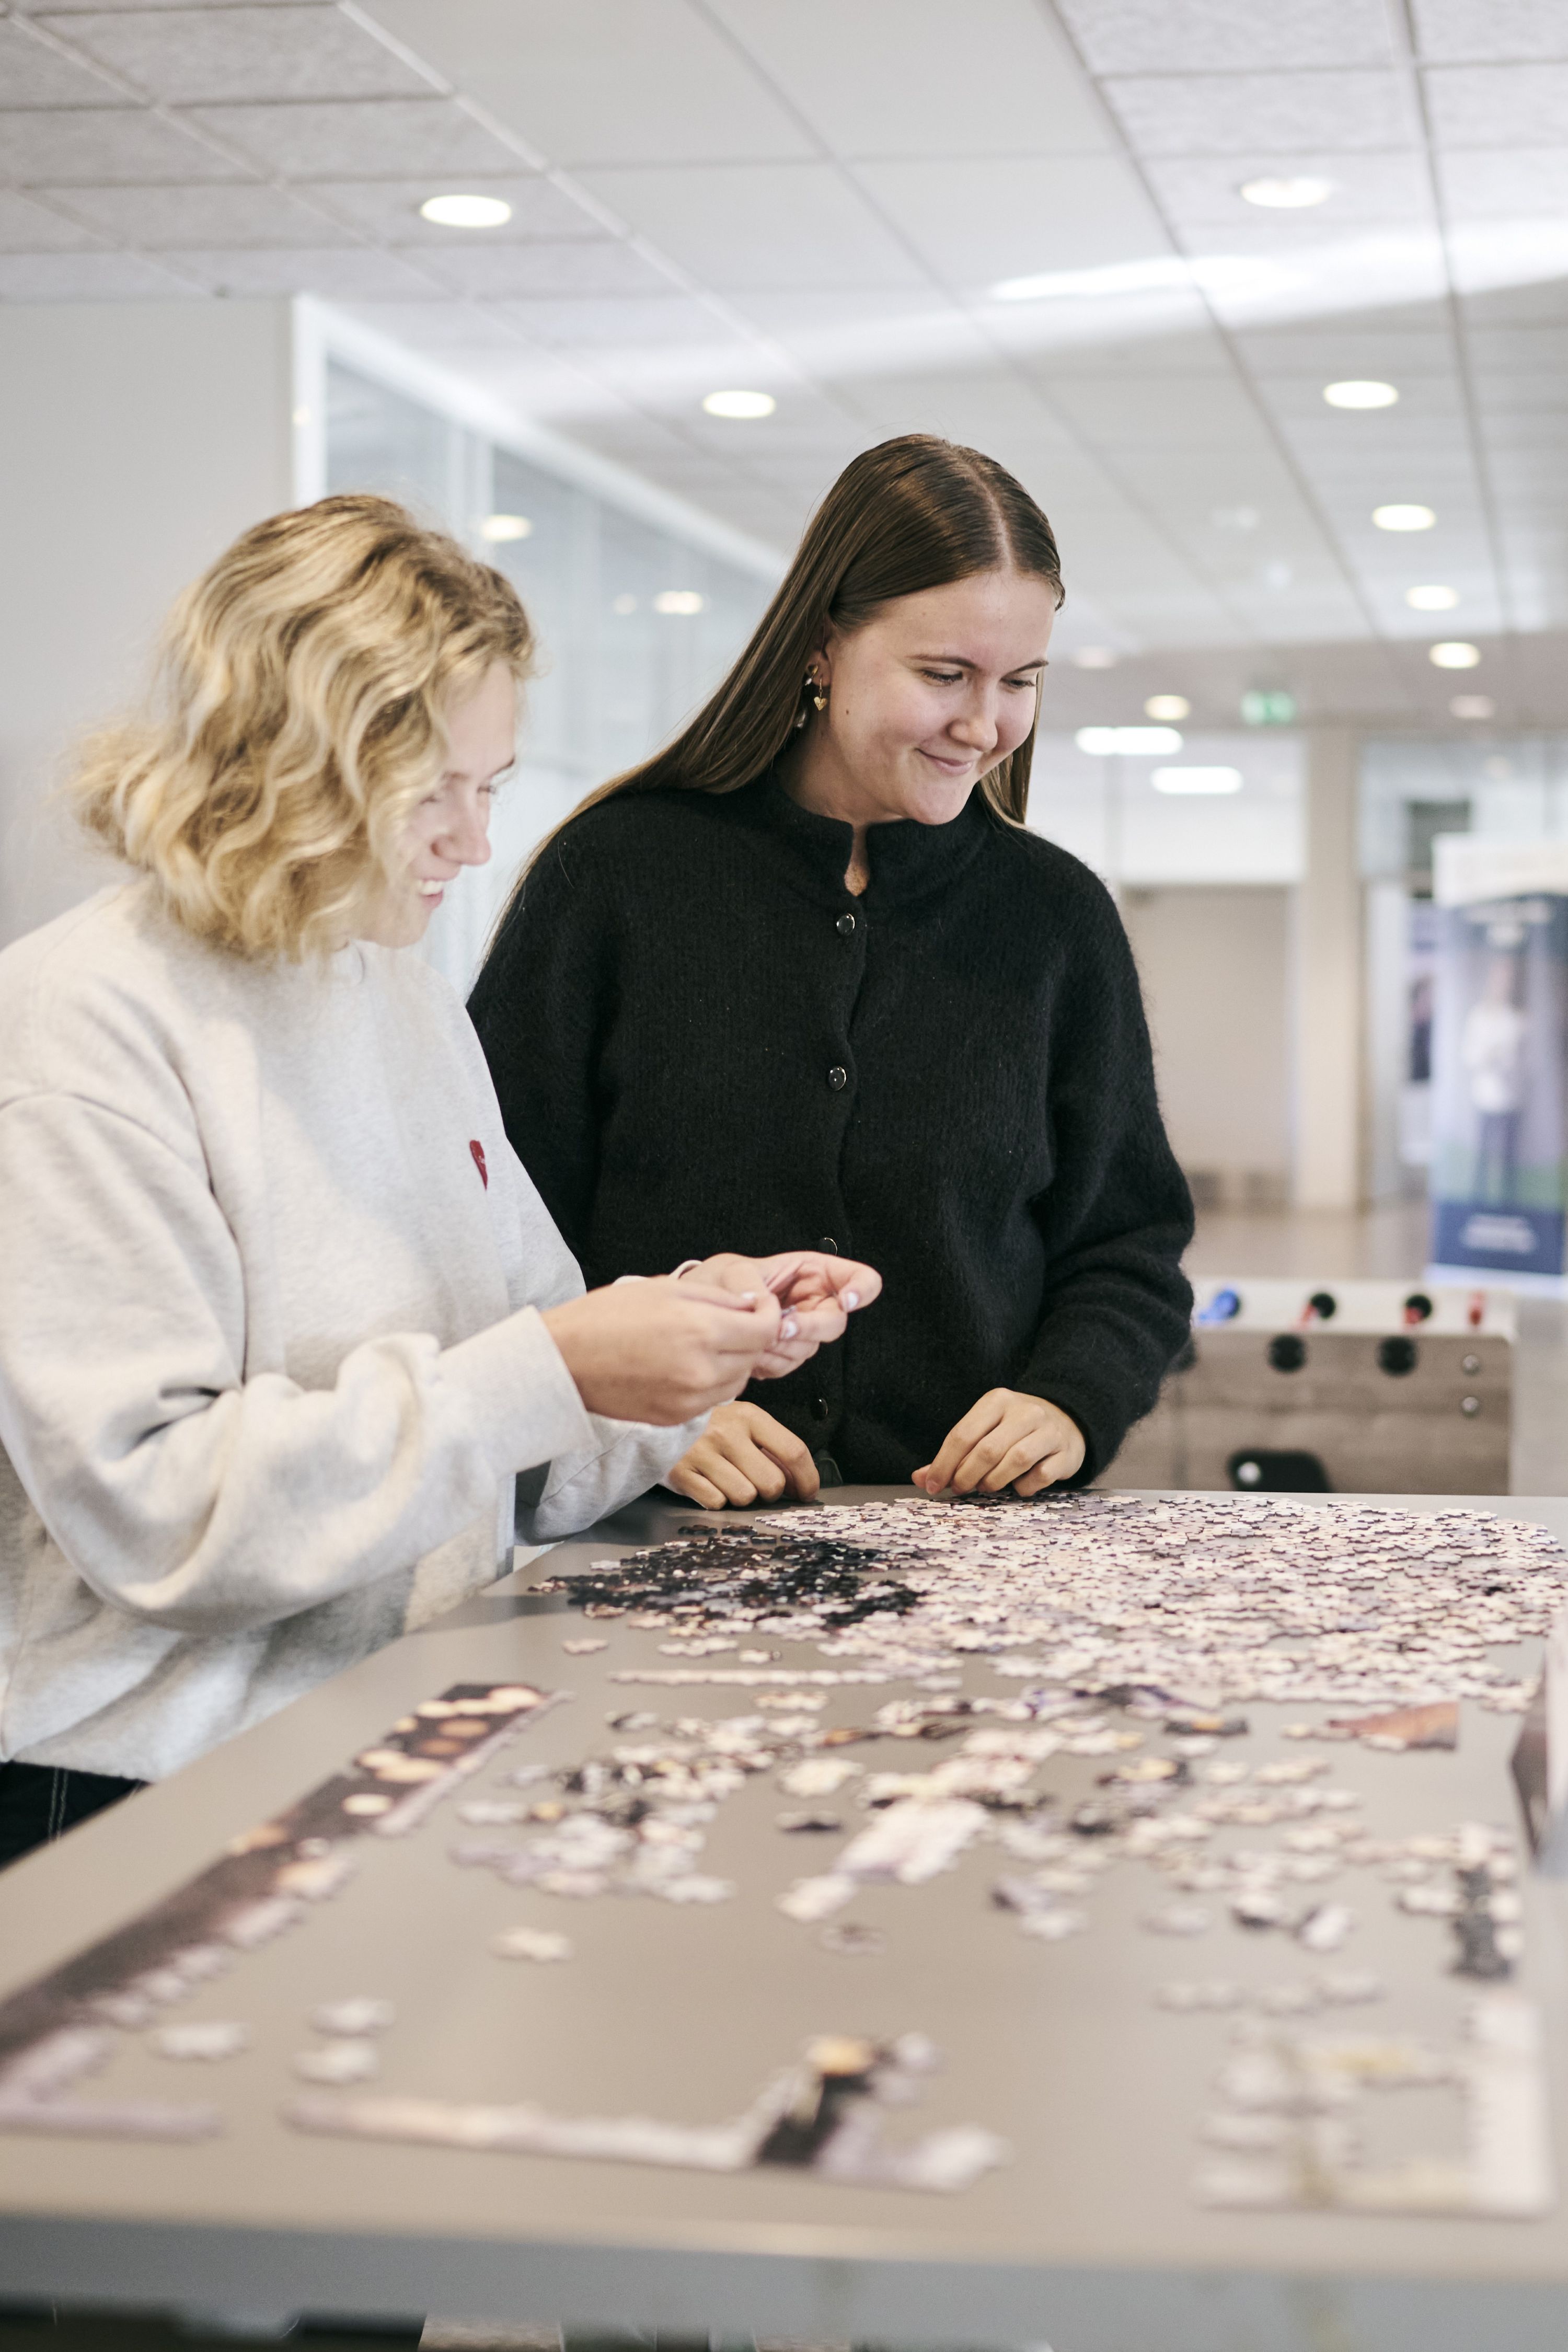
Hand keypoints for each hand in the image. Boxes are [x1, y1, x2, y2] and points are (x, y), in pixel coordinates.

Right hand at [541, 1277, 781, 1424]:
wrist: (562, 1360)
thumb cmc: (604, 1317)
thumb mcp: (666, 1288)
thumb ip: (718, 1298)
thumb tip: (753, 1305)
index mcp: (700, 1330)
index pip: (765, 1328)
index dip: (768, 1313)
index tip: (758, 1306)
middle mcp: (700, 1370)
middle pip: (754, 1356)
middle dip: (749, 1337)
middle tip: (726, 1321)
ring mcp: (689, 1399)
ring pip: (738, 1382)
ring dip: (732, 1362)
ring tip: (701, 1344)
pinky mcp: (676, 1418)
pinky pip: (712, 1400)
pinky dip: (709, 1383)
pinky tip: (683, 1366)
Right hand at [665, 1401, 820, 1509]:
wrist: (657, 1420)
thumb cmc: (709, 1424)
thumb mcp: (742, 1421)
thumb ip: (771, 1445)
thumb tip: (799, 1482)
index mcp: (749, 1416)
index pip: (793, 1451)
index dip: (808, 1478)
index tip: (807, 1493)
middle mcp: (726, 1433)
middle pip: (772, 1483)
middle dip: (771, 1492)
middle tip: (759, 1485)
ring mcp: (702, 1454)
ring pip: (744, 1497)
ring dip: (741, 1495)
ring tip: (728, 1479)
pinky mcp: (681, 1474)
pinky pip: (716, 1503)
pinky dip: (717, 1500)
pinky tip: (708, 1483)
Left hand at [682, 1250, 879, 1378]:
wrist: (698, 1313)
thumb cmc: (719, 1282)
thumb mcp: (730, 1271)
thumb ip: (749, 1283)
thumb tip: (765, 1306)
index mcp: (813, 1272)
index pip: (860, 1279)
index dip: (861, 1290)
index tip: (845, 1301)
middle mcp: (814, 1303)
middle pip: (835, 1323)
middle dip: (808, 1328)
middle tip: (780, 1329)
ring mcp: (803, 1330)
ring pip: (810, 1348)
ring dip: (781, 1348)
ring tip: (751, 1339)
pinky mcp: (787, 1353)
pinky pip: (789, 1365)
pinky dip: (769, 1363)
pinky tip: (749, 1352)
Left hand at [913, 1389, 1084, 1497]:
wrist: (1066, 1420)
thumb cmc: (1013, 1429)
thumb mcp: (984, 1429)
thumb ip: (953, 1454)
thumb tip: (921, 1479)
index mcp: (997, 1400)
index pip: (963, 1434)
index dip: (944, 1464)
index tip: (933, 1486)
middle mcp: (1024, 1411)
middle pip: (987, 1450)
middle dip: (967, 1476)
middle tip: (960, 1488)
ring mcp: (1049, 1430)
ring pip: (1016, 1461)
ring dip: (994, 1482)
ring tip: (987, 1486)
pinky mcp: (1066, 1452)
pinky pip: (1041, 1475)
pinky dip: (1025, 1487)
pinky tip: (1018, 1486)